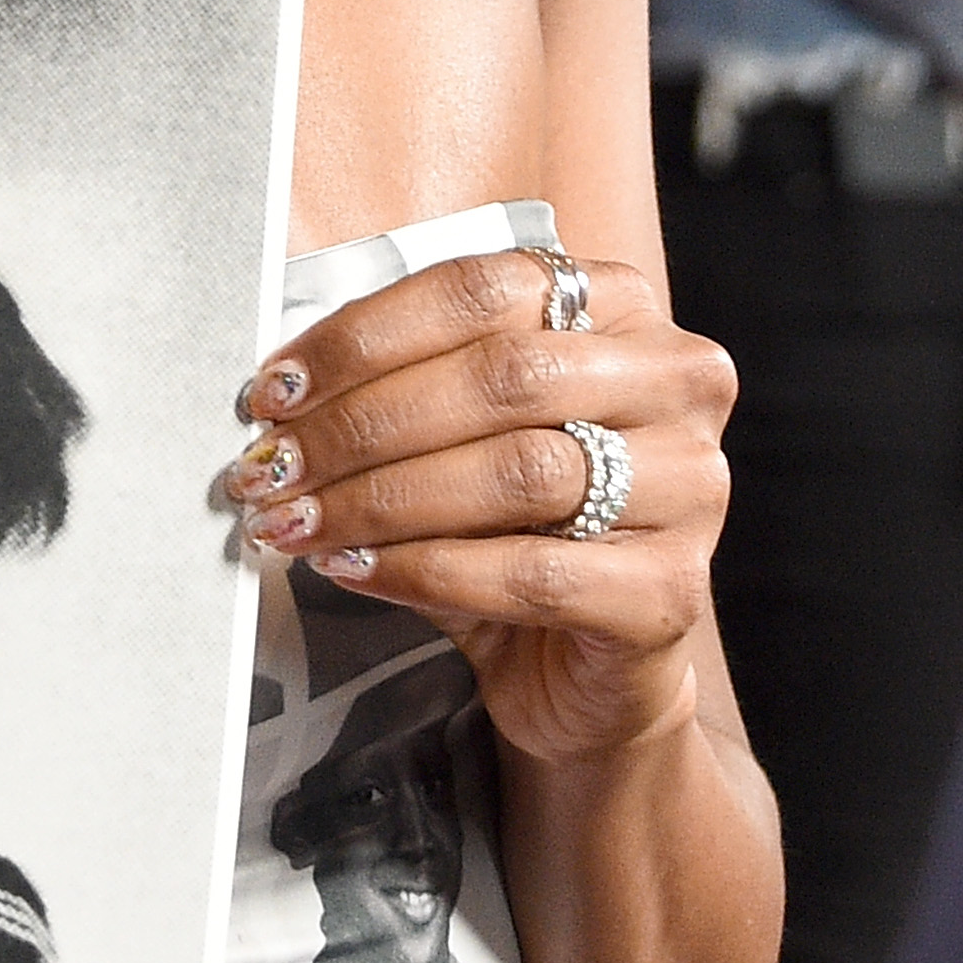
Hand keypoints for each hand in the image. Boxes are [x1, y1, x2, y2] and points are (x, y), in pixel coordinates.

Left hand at [212, 250, 734, 768]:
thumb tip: (278, 391)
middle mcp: (673, 382)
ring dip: (381, 498)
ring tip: (297, 520)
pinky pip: (532, 571)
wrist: (581, 671)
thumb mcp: (456, 435)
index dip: (362, 338)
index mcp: (620, 309)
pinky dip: (425, 571)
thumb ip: (394, 391)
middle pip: (500, 377)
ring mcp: (689, 486)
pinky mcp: (672, 590)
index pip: (478, 291)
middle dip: (363, 424)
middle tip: (273, 466)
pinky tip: (354, 569)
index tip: (274, 389)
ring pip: (517, 471)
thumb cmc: (511, 528)